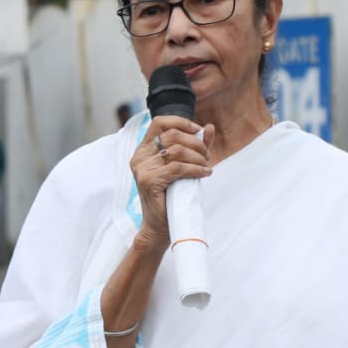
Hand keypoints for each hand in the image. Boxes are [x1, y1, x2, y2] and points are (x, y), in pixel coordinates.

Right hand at [131, 117, 213, 246]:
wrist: (159, 226)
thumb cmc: (171, 196)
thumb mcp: (184, 166)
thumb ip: (195, 146)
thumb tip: (208, 127)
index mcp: (143, 150)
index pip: (159, 122)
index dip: (181, 122)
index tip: (198, 131)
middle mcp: (139, 157)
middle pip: (173, 135)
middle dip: (196, 144)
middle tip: (206, 156)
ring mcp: (142, 169)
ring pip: (177, 151)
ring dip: (198, 157)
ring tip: (205, 166)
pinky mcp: (148, 181)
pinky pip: (178, 168)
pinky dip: (196, 169)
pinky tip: (204, 173)